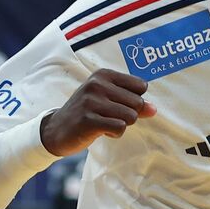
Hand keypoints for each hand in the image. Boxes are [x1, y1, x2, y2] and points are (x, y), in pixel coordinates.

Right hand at [40, 69, 155, 156]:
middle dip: (129, 114)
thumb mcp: (109, 101)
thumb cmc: (88, 112)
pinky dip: (115, 134)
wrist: (56, 130)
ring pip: (131, 116)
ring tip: (104, 122)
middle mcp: (97, 84)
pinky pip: (120, 128)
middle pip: (138, 103)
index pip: (141, 86)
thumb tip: (154, 109)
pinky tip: (101, 131)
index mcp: (103, 75)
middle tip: (109, 116)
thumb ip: (133, 102)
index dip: (134, 100)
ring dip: (121, 125)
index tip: (117, 104)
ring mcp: (91, 102)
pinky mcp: (88, 120)